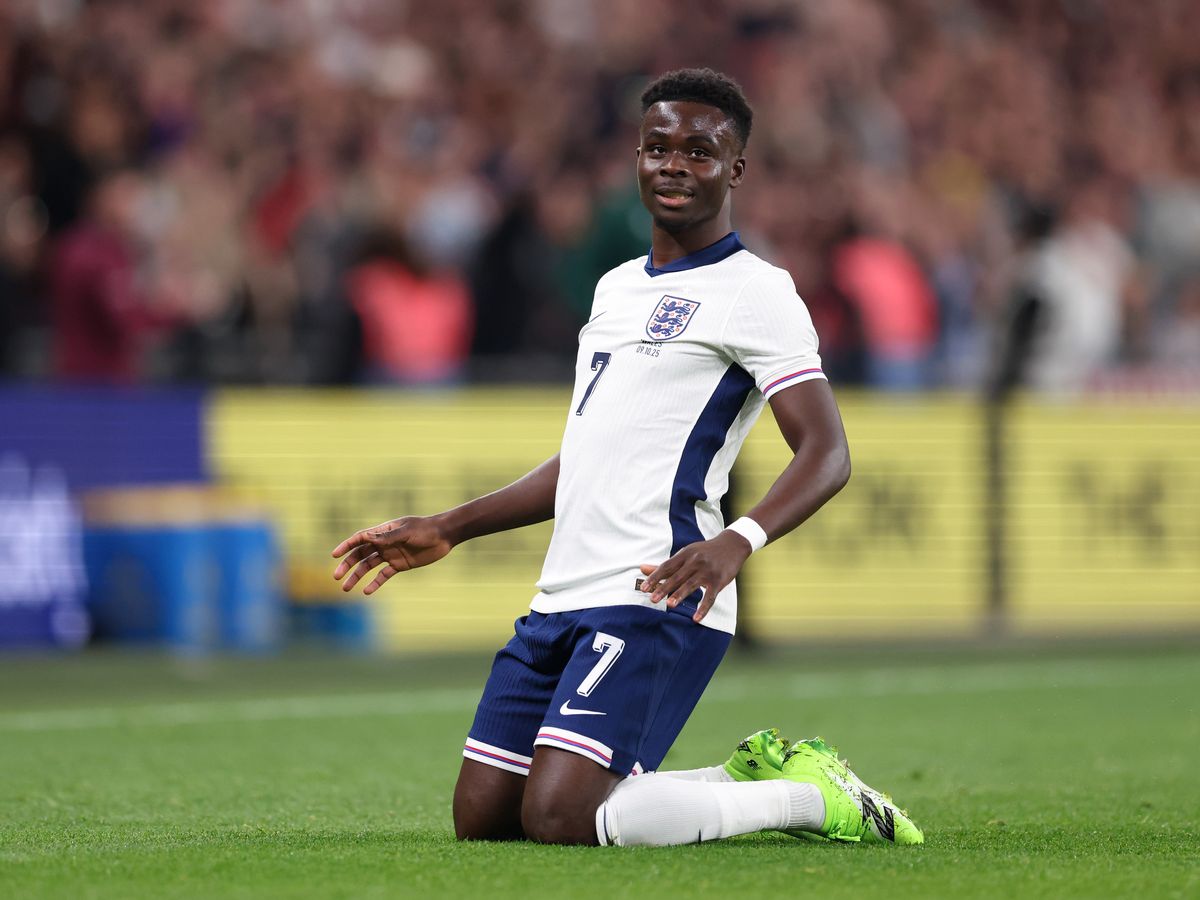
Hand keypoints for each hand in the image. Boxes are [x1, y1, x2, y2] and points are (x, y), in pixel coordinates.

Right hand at [331, 516, 453, 594]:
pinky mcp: (399, 565)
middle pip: (360, 554)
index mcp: (383, 531)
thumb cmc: (425, 529)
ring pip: (369, 566)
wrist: (443, 536)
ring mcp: (391, 555)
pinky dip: (375, 583)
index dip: (346, 546)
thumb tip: (367, 538)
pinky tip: (366, 591)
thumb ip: (387, 537)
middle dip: (348, 565)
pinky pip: (383, 575)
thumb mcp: (406, 532)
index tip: (334, 555)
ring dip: (357, 576)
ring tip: (346, 588)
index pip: (360, 539)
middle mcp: (384, 543)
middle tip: (337, 576)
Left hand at [638, 530, 752, 622]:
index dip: (655, 577)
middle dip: (664, 588)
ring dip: (680, 595)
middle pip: (677, 576)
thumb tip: (641, 568)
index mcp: (685, 554)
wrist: (731, 545)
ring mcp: (707, 571)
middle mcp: (695, 561)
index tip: (644, 588)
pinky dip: (703, 609)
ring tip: (669, 605)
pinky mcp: (719, 581)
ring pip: (692, 585)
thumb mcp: (685, 554)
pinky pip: (710, 597)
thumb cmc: (704, 552)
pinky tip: (696, 619)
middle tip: (652, 599)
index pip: (667, 566)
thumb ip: (665, 565)